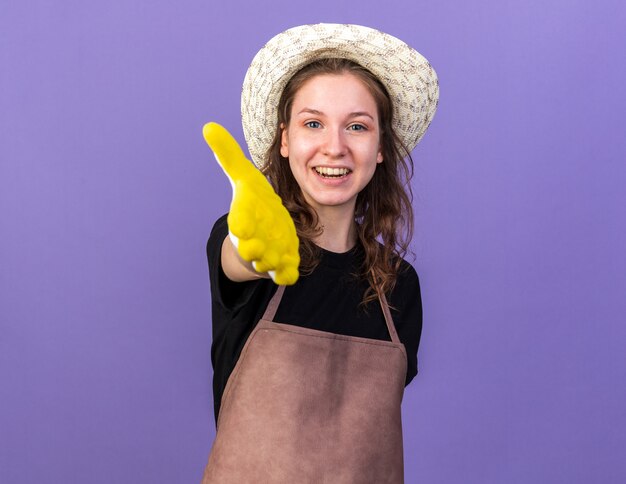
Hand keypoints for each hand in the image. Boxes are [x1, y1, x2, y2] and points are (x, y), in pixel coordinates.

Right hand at [203, 122, 299, 284]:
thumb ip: (227, 153)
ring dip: (272, 263)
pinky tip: (292, 271)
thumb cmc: (251, 201)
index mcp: (242, 218)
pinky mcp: (283, 263)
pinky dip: (287, 274)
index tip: (241, 228)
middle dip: (253, 251)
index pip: (238, 222)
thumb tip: (208, 126)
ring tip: (279, 260)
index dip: (240, 225)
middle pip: (250, 249)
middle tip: (257, 250)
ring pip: (268, 264)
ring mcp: (268, 253)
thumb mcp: (241, 176)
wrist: (260, 230)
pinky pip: (285, 274)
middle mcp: (253, 239)